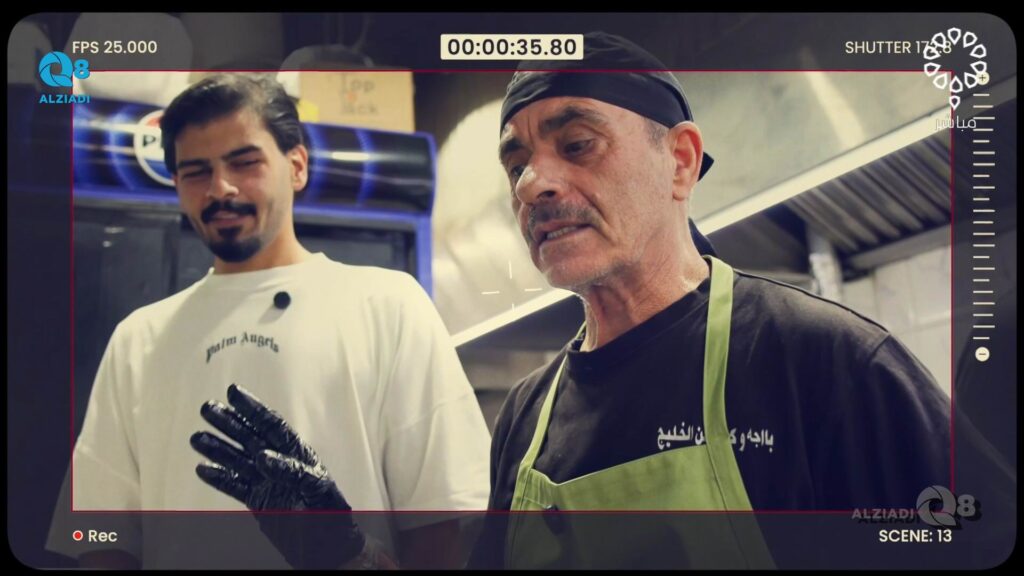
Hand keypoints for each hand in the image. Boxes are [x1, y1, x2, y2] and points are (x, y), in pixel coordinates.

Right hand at [190, 384, 365, 568]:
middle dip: (229, 423)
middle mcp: (281, 464)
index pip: (272, 426)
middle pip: (250, 438)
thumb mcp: (319, 490)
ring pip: (238, 460)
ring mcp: (268, 482)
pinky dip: (219, 477)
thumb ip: (294, 471)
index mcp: (299, 455)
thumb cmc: (333, 518)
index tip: (233, 392)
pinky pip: (235, 486)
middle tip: (207, 408)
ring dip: (218, 448)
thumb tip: (264, 457)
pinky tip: (203, 468)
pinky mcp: (259, 501)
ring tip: (197, 437)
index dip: (253, 408)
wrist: (330, 550)